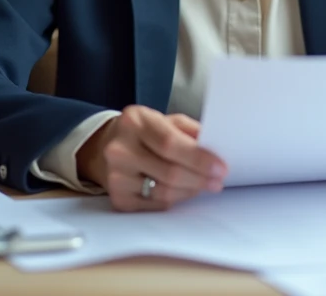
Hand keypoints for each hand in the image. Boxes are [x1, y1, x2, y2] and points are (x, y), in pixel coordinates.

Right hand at [77, 105, 227, 211]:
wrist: (105, 147)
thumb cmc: (142, 133)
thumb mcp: (164, 120)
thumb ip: (190, 131)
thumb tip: (215, 148)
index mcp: (135, 122)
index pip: (170, 143)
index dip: (198, 158)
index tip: (220, 166)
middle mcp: (120, 149)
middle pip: (169, 171)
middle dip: (200, 178)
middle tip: (218, 180)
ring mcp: (116, 176)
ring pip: (164, 192)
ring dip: (191, 190)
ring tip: (204, 185)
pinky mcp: (118, 199)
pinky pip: (156, 205)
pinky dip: (176, 199)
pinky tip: (184, 191)